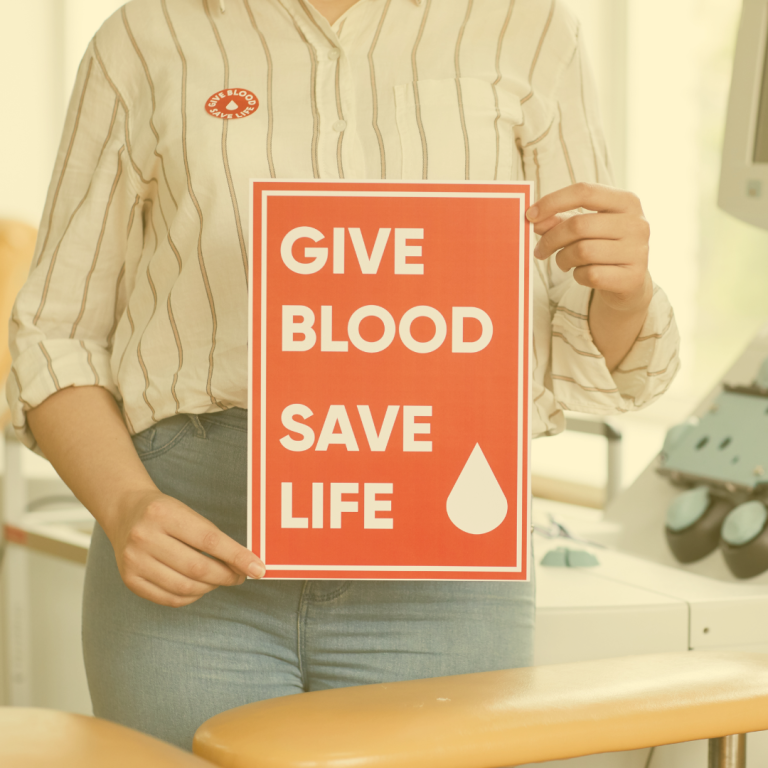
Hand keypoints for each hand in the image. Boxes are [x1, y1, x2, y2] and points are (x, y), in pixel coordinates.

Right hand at [106, 489, 265, 606]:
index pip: (210, 540)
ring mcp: (133, 561)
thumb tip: (245, 563)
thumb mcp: (187, 513)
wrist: (124, 512)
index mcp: (163, 513)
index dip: (238, 557)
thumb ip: (213, 537)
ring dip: (211, 587)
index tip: (258, 568)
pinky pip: (170, 598)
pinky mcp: (129, 580)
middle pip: (197, 568)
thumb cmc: (165, 512)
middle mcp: (144, 537)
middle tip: (241, 576)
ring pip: (185, 587)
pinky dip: (192, 597)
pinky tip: (201, 587)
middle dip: (226, 576)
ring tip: (220, 580)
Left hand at [527, 182, 651, 312]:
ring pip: (582, 251)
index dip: (552, 201)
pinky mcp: (632, 277)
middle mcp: (637, 223)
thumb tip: (535, 220)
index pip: (584, 191)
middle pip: (578, 225)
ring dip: (563, 259)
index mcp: (626, 201)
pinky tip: (581, 273)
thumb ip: (559, 220)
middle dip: (551, 239)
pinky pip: (591, 275)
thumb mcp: (584, 228)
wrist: (629, 281)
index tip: (530, 215)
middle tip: (539, 250)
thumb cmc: (602, 247)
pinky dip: (578, 276)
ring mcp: (638, 251)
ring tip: (564, 262)